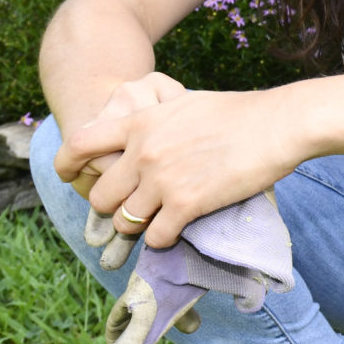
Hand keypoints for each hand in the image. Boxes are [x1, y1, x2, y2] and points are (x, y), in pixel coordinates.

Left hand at [56, 84, 305, 248]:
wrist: (277, 124)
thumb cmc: (239, 112)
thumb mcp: (183, 104)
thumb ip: (155, 120)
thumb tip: (144, 133)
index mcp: (140, 122)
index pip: (80, 144)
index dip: (66, 164)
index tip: (68, 175)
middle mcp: (143, 152)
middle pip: (100, 196)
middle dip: (111, 207)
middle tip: (130, 208)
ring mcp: (162, 180)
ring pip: (125, 221)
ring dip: (138, 226)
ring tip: (157, 221)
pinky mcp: (187, 204)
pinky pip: (157, 237)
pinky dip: (164, 239)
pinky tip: (177, 229)